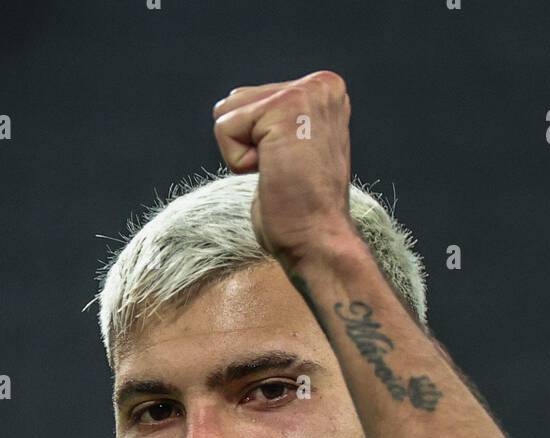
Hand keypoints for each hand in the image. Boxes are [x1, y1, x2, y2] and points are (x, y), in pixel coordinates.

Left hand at [212, 71, 354, 270]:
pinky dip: (238, 162)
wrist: (318, 241)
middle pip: (235, 101)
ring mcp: (304, 93)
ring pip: (228, 112)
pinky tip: (273, 174)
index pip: (250, 100)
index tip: (291, 168)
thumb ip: (272, 121)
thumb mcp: (290, 150)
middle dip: (247, 145)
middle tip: (284, 173)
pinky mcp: (284, 108)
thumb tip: (233, 100)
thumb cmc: (301, 211)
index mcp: (324, 92)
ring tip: (280, 173)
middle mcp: (320, 85)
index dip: (257, 144)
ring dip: (242, 154)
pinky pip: (225, 129)